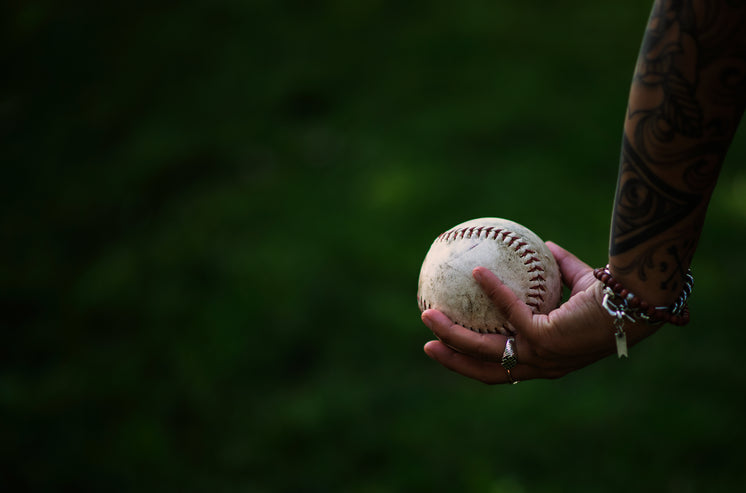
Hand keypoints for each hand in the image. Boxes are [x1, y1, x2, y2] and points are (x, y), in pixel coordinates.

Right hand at [422, 242, 658, 383]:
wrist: (638, 301)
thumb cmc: (616, 296)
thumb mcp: (581, 282)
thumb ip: (561, 268)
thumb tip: (544, 247)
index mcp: (547, 358)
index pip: (504, 368)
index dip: (475, 362)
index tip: (453, 347)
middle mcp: (542, 364)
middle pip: (486, 373)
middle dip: (454, 362)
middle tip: (428, 345)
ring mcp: (542, 356)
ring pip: (485, 351)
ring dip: (453, 336)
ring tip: (428, 316)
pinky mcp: (545, 339)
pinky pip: (509, 311)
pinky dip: (492, 290)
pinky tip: (477, 272)